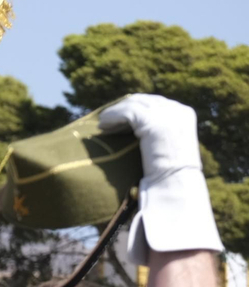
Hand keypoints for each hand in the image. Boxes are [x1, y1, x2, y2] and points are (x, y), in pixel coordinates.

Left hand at [99, 94, 222, 258]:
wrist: (175, 185)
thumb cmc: (170, 175)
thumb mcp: (167, 148)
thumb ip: (158, 136)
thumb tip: (139, 134)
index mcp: (184, 114)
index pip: (155, 103)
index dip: (135, 108)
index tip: (119, 118)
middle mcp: (177, 110)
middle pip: (144, 101)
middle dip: (123, 109)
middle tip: (106, 119)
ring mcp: (166, 115)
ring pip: (133, 106)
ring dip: (115, 113)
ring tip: (101, 124)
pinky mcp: (153, 123)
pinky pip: (127, 113)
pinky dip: (112, 117)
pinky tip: (102, 126)